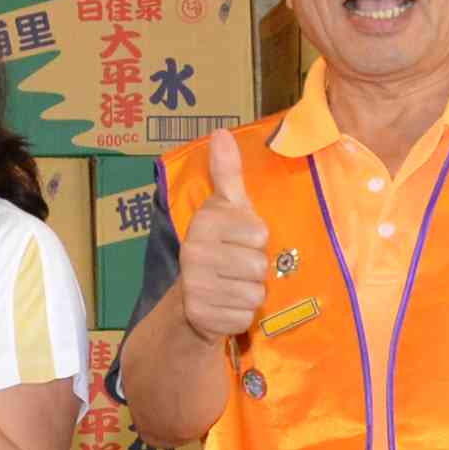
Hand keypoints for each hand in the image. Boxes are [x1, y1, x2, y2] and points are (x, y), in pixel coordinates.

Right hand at [181, 131, 272, 342]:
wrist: (188, 300)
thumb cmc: (218, 246)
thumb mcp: (226, 208)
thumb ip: (227, 173)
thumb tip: (221, 132)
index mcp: (204, 224)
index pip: (260, 235)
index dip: (257, 241)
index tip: (239, 242)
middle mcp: (195, 254)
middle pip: (259, 266)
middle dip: (254, 270)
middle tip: (236, 269)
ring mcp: (197, 287)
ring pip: (254, 293)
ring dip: (249, 294)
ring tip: (231, 287)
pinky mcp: (203, 317)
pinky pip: (244, 316)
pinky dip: (240, 316)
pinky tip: (225, 307)